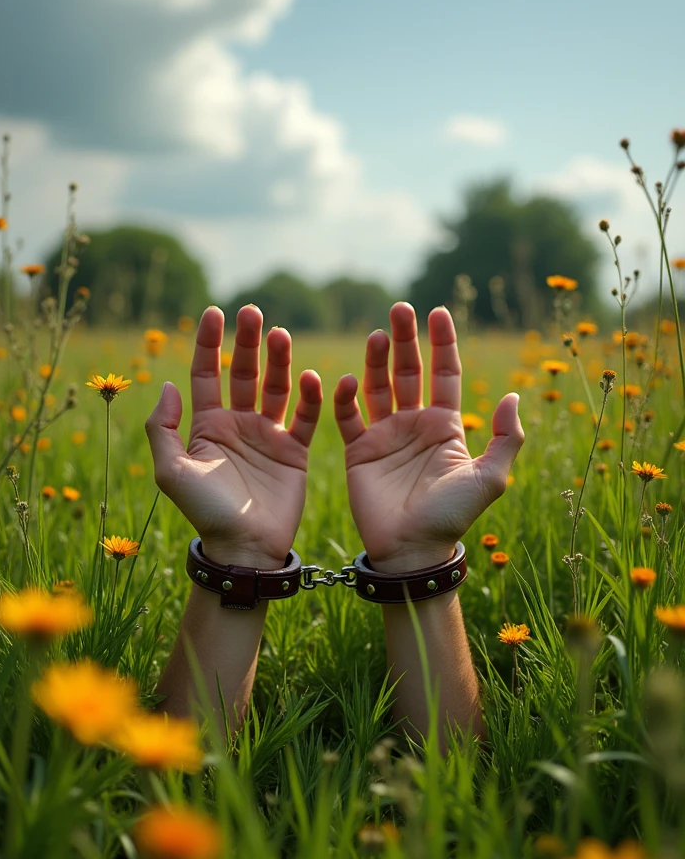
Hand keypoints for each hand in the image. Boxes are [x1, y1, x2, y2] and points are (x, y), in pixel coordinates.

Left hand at [145, 305, 321, 569]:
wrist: (245, 548)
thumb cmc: (205, 513)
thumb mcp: (171, 471)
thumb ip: (163, 428)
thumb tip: (169, 385)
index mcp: (207, 426)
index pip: (208, 374)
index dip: (210, 343)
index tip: (214, 312)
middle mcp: (238, 425)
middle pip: (244, 372)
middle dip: (247, 342)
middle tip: (252, 312)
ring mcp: (268, 436)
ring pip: (276, 387)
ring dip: (279, 360)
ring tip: (280, 334)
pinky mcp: (294, 451)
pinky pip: (305, 417)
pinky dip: (310, 397)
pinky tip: (310, 377)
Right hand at [333, 303, 523, 572]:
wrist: (412, 550)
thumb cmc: (452, 516)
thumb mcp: (490, 477)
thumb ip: (505, 438)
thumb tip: (513, 396)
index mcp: (445, 426)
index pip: (445, 373)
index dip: (442, 342)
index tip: (437, 311)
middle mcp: (415, 424)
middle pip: (409, 370)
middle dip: (405, 339)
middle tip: (399, 308)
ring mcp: (385, 436)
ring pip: (378, 386)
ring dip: (376, 359)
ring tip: (377, 335)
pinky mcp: (358, 451)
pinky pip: (348, 417)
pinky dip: (345, 397)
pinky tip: (347, 380)